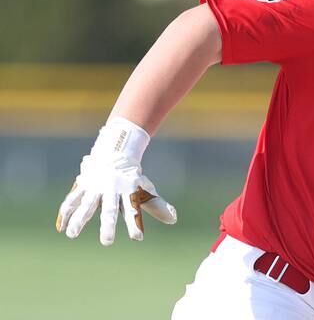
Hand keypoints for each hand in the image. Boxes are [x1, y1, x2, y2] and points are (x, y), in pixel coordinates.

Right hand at [55, 118, 176, 244]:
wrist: (116, 151)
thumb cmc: (132, 177)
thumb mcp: (145, 190)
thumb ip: (156, 206)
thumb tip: (173, 219)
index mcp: (128, 192)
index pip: (133, 210)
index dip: (135, 223)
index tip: (138, 238)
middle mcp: (112, 190)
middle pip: (110, 209)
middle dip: (109, 225)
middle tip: (107, 242)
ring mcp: (96, 187)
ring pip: (87, 204)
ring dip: (80, 219)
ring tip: (72, 235)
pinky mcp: (83, 185)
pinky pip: (73, 199)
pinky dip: (66, 212)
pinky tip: (61, 227)